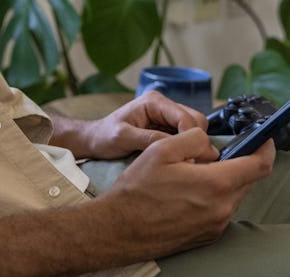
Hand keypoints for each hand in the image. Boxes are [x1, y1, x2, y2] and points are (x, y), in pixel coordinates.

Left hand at [71, 92, 207, 158]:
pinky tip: (177, 160)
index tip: (188, 158)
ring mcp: (166, 116)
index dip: (190, 137)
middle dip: (193, 140)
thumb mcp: (123, 138)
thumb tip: (174, 144)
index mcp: (154, 101)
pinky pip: (184, 137)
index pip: (185, 117)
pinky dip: (184, 147)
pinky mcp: (167, 128)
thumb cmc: (104, 137)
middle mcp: (163, 105)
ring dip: (190, 144)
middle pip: (196, 120)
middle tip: (187, 161)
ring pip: (193, 129)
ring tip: (181, 162)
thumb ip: (148, 139)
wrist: (94, 140)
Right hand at [93, 128, 275, 257]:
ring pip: (233, 195)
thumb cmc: (137, 190)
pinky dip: (213, 198)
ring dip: (222, 182)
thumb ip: (194, 138)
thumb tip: (211, 144)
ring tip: (192, 177)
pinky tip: (188, 195)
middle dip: (237, 163)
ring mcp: (216, 225)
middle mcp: (222, 208)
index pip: (260, 165)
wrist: (119, 229)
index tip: (263, 139)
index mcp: (215, 184)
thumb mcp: (162, 149)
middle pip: (247, 179)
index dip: (265, 147)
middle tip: (212, 156)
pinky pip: (221, 210)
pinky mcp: (208, 236)